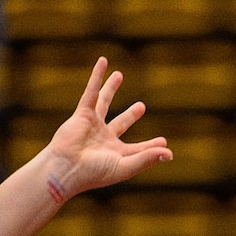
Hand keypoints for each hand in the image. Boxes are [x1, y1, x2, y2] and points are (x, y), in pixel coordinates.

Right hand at [47, 56, 171, 197]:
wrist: (66, 168)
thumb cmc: (94, 173)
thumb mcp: (125, 167)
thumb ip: (146, 159)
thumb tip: (169, 154)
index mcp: (115, 154)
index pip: (137, 149)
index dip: (150, 146)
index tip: (163, 143)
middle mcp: (104, 139)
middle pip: (120, 123)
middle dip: (130, 115)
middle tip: (140, 107)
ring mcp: (92, 125)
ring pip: (104, 102)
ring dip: (110, 88)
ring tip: (119, 75)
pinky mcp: (82, 114)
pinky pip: (91, 92)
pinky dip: (96, 77)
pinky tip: (102, 62)